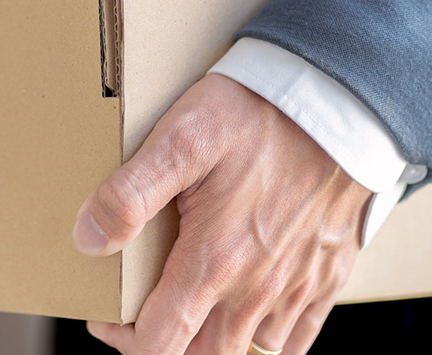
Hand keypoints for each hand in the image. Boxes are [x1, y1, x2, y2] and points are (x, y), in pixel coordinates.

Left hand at [72, 74, 371, 354]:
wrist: (343, 101)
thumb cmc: (259, 115)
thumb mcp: (181, 138)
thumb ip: (130, 192)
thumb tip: (88, 239)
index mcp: (215, 261)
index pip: (160, 343)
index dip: (124, 340)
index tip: (108, 317)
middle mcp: (257, 289)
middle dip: (166, 346)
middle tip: (143, 316)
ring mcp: (297, 287)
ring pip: (249, 352)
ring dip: (213, 343)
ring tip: (190, 310)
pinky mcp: (327, 276)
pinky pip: (296, 340)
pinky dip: (266, 340)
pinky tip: (246, 314)